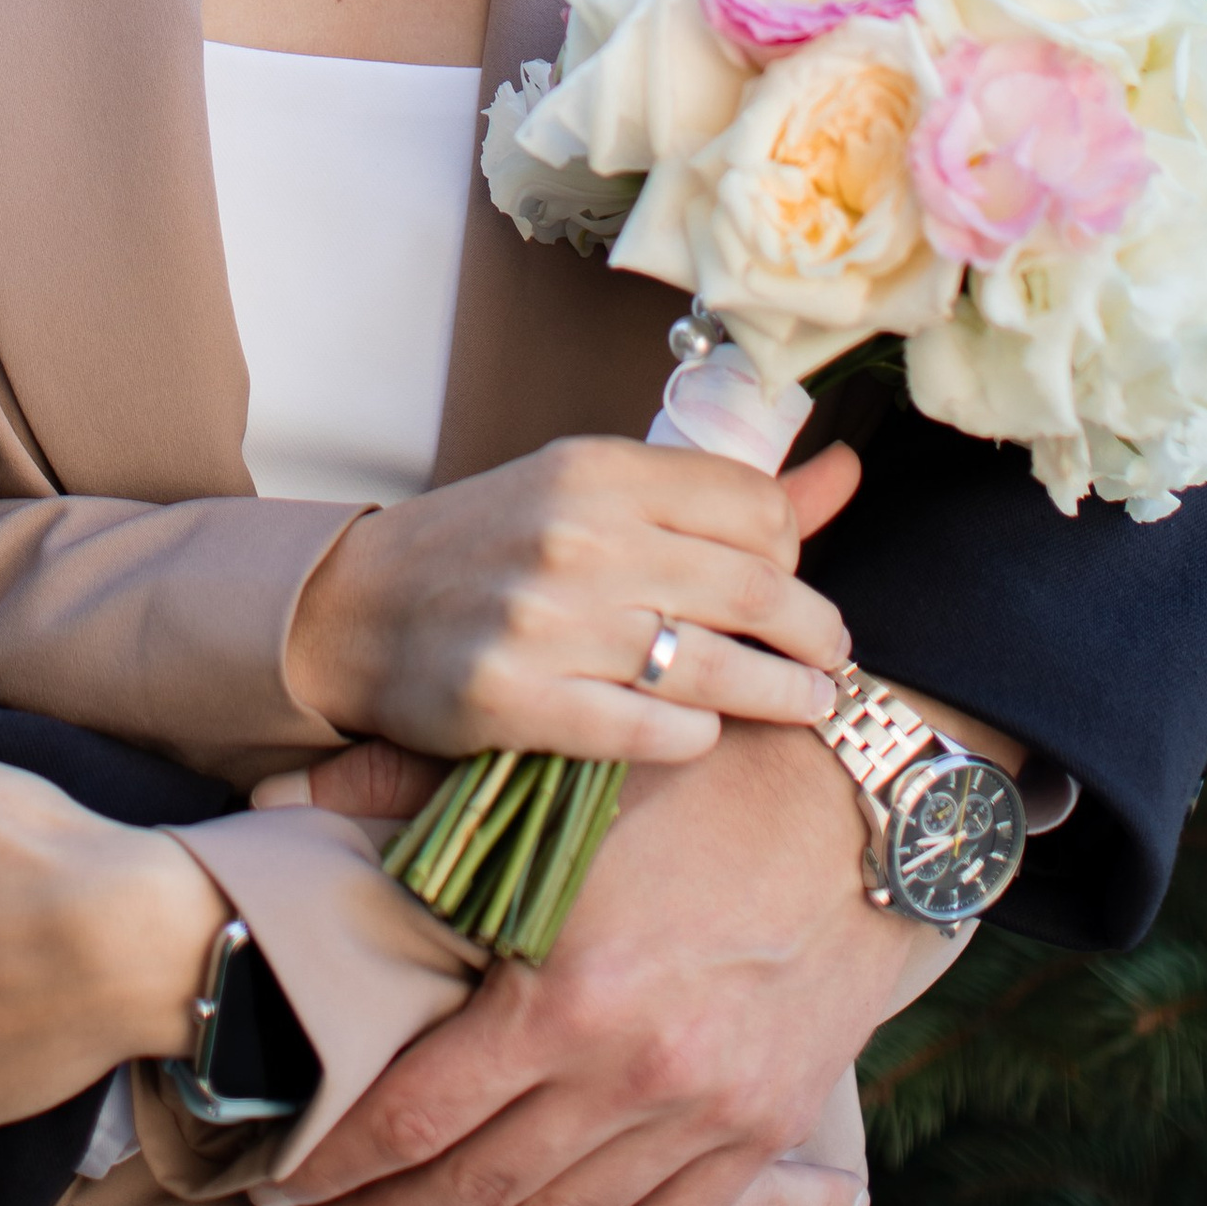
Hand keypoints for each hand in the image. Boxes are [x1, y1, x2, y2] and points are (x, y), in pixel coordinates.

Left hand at [257, 716, 938, 1205]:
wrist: (858, 809)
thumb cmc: (688, 772)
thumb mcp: (546, 768)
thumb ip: (403, 787)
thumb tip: (276, 801)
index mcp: (565, 987)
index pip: (418, 1110)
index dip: (339, 1159)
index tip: (279, 1177)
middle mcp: (630, 1075)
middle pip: (473, 1192)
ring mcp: (699, 1120)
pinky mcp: (752, 1137)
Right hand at [285, 442, 858, 763]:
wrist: (359, 608)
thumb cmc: (491, 543)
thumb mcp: (590, 490)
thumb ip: (718, 493)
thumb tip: (847, 471)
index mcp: (597, 470)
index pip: (753, 504)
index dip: (793, 544)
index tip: (791, 573)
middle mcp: (577, 537)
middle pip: (755, 587)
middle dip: (815, 632)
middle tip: (830, 654)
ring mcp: (548, 623)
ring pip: (717, 668)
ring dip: (784, 694)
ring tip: (806, 701)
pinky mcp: (521, 703)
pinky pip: (655, 731)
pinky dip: (696, 736)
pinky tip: (703, 730)